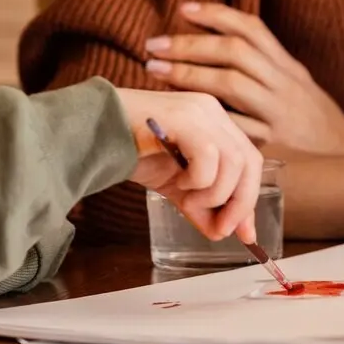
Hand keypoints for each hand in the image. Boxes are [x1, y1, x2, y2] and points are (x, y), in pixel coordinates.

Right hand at [114, 87, 262, 242]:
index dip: (249, 197)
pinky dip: (200, 180)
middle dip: (240, 202)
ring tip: (188, 199)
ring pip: (234, 161)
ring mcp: (199, 111)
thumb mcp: (175, 184)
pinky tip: (178, 182)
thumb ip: (199, 204)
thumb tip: (222, 231)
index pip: (248, 160)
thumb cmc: (131, 151)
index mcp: (214, 121)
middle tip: (222, 229)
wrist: (93, 134)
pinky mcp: (184, 118)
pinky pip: (210, 156)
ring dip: (216, 193)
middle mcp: (212, 111)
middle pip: (249, 161)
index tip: (244, 233)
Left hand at [143, 2, 343, 154]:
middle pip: (234, 52)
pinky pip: (234, 127)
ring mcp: (279, 115)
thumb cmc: (316, 124)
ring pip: (231, 85)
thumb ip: (267, 67)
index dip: (216, 15)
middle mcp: (285, 85)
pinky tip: (181, 112)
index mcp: (289, 68)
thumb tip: (223, 42)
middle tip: (153, 45)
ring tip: (156, 70)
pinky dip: (206, 117)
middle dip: (189, 45)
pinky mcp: (273, 146)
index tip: (182, 10)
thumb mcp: (299, 86)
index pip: (252, 29)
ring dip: (188, 74)